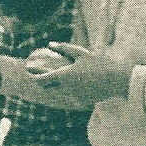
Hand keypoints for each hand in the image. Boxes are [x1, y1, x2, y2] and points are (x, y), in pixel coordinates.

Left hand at [15, 45, 129, 108]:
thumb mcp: (81, 53)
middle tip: (35, 74)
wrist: (118, 81)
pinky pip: (70, 95)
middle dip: (42, 82)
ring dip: (54, 87)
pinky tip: (68, 85)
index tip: (27, 72)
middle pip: (50, 87)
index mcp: (66, 76)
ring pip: (60, 92)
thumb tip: (50, 44)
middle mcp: (68, 89)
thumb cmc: (99, 64)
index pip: (44, 79)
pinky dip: (66, 91)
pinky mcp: (83, 101)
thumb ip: (64, 48)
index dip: (34, 76)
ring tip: (49, 80)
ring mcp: (76, 96)